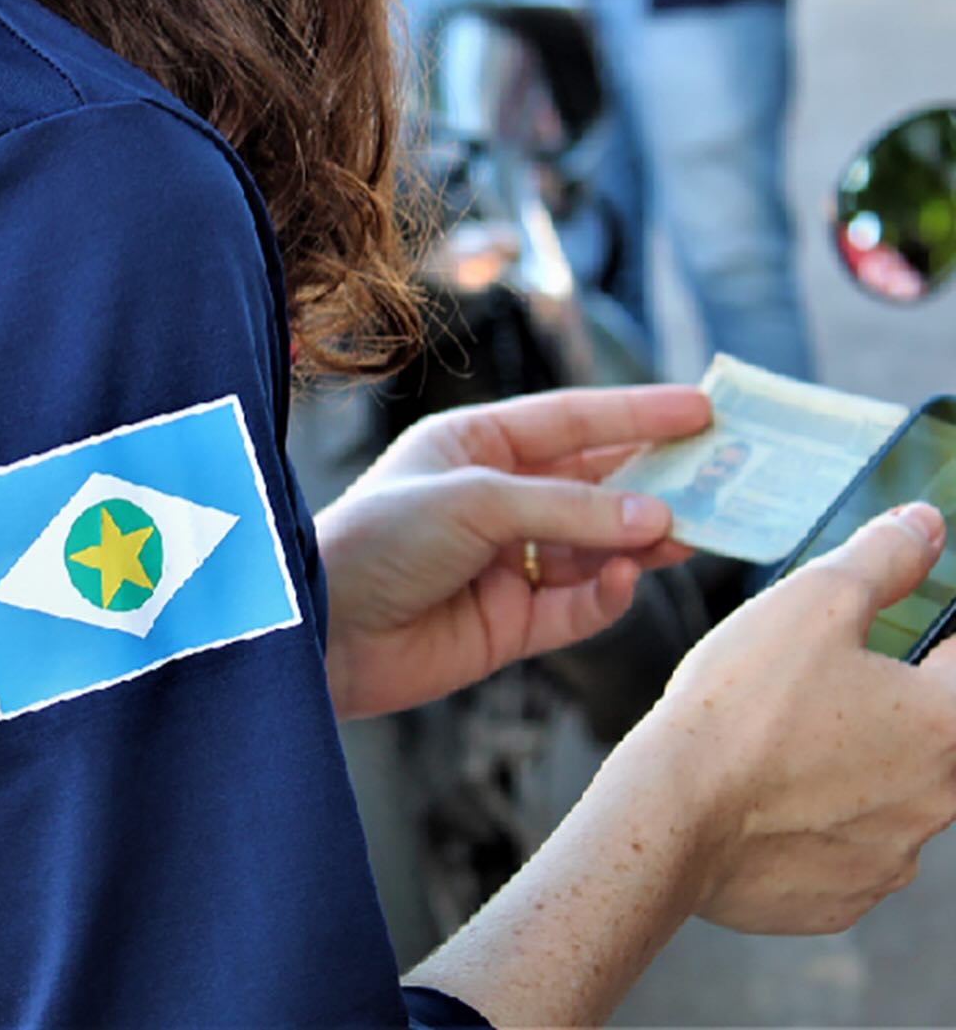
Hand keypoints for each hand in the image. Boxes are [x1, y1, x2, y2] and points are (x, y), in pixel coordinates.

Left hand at [316, 385, 710, 720]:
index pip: (573, 421)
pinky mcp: (509, 625)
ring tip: (688, 534)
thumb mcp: (476, 501)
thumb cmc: (380, 538)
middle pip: (594, 484)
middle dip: (656, 481)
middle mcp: (496, 499)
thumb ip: (570, 509)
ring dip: (640, 540)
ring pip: (595, 547)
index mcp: (477, 445)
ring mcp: (505, 564)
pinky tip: (624, 578)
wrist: (320, 633)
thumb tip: (657, 515)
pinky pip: (575, 606)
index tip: (703, 409)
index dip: (639, 414)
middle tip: (724, 480)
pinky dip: (605, 595)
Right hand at [630, 503, 955, 934]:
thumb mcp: (816, 600)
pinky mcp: (841, 898)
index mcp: (945, 722)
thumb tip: (926, 525)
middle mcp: (936, 800)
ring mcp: (890, 857)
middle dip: (890, 701)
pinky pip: (845, 846)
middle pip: (934, 732)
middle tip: (821, 678)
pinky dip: (814, 818)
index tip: (909, 627)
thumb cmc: (743, 702)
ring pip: (889, 793)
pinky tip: (766, 791)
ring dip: (853, 762)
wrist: (673, 812)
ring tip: (780, 736)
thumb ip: (883, 559)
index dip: (938, 634)